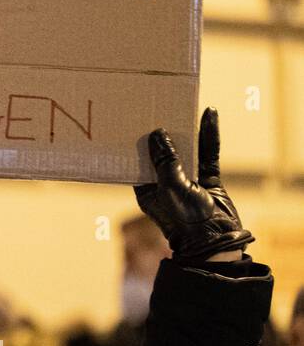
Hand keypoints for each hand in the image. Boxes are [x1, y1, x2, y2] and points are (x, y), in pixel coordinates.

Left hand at [133, 107, 252, 260]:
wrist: (215, 241)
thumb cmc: (184, 218)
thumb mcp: (169, 186)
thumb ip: (164, 160)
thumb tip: (157, 133)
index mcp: (146, 189)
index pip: (137, 161)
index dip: (135, 142)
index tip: (131, 120)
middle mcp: (165, 183)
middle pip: (162, 152)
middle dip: (161, 132)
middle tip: (155, 105)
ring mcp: (187, 180)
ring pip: (185, 150)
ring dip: (185, 130)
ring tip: (182, 104)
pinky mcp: (208, 179)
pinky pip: (207, 153)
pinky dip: (208, 136)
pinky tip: (209, 116)